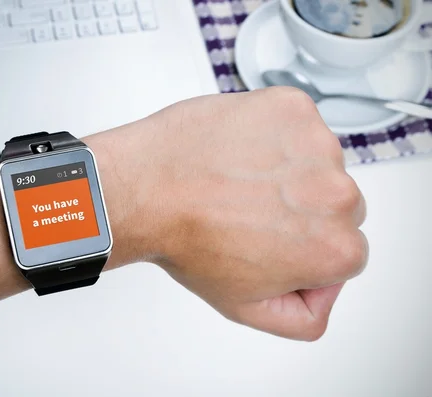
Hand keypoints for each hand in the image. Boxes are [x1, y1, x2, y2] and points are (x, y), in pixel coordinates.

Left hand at [87, 88, 367, 340]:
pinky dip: (269, 135)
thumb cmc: (186, 240)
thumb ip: (301, 318)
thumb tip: (319, 297)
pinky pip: (293, 125)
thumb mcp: (245, 306)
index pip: (343, 250)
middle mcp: (336, 193)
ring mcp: (314, 144)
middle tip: (247, 212)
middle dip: (299, 210)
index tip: (268, 243)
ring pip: (314, 161)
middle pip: (334, 204)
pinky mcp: (290, 107)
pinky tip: (236, 153)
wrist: (146, 188)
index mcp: (335, 248)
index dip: (301, 250)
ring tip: (236, 181)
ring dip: (283, 169)